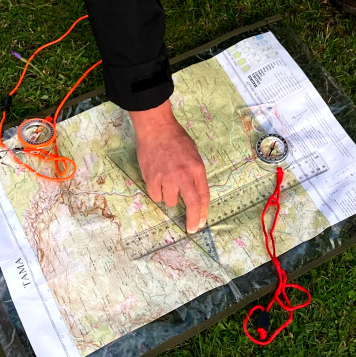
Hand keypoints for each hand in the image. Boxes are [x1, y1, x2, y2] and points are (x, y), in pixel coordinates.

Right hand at [130, 102, 209, 231]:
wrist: (156, 128)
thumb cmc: (176, 139)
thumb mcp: (193, 154)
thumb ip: (195, 173)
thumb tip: (196, 194)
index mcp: (197, 168)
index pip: (203, 195)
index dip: (203, 211)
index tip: (202, 221)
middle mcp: (183, 174)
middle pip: (192, 204)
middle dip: (193, 220)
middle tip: (192, 228)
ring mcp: (167, 177)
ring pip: (171, 201)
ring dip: (170, 196)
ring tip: (167, 181)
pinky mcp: (152, 178)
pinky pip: (156, 196)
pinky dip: (158, 192)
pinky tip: (157, 180)